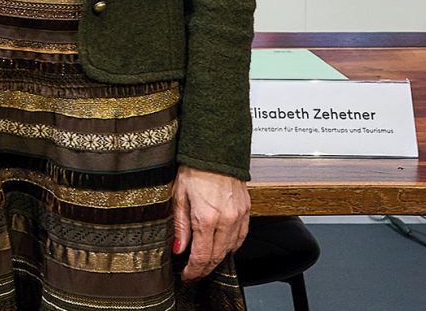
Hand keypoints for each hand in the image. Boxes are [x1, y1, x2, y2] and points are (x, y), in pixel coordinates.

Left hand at [172, 166, 248, 281]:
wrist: (216, 150)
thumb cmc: (195, 167)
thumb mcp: (179, 195)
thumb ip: (180, 226)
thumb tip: (179, 248)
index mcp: (207, 218)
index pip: (202, 256)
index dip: (194, 270)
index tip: (187, 276)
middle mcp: (226, 220)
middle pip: (217, 257)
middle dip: (205, 269)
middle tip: (194, 274)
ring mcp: (238, 216)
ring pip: (230, 249)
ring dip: (218, 259)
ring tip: (205, 263)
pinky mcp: (246, 210)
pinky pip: (241, 237)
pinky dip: (232, 246)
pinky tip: (223, 247)